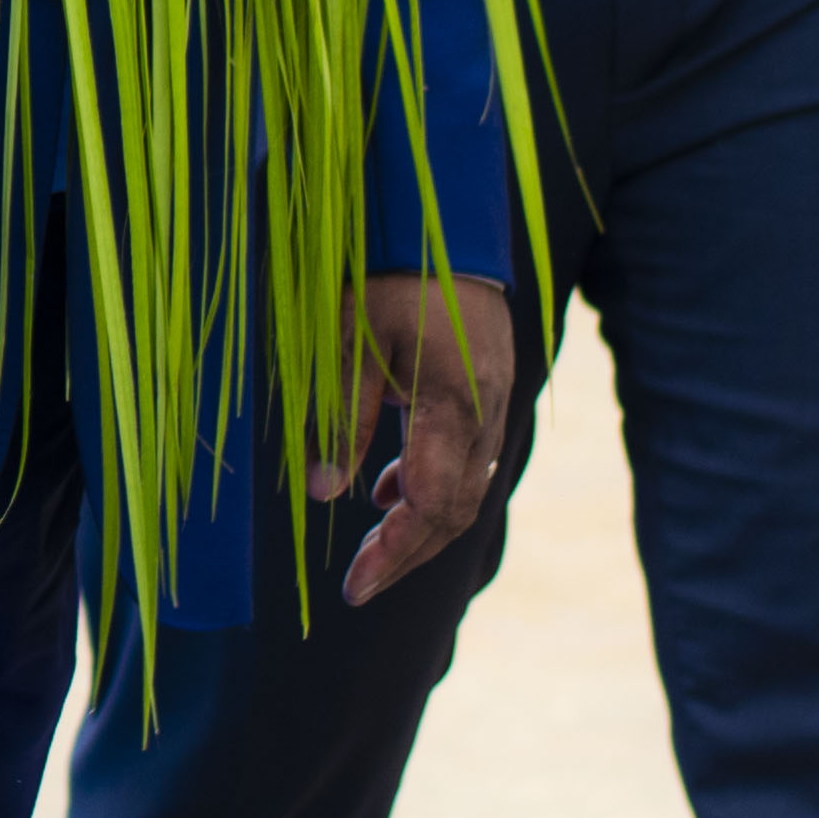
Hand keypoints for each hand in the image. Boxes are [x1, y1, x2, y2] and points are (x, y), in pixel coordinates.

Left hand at [325, 272, 518, 605]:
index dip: (394, 552)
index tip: (355, 586)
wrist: (445, 231)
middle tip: (358, 586)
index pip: (429, 505)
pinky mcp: (491, 399)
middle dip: (406, 555)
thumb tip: (322, 490)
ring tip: (369, 547)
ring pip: (464, 493)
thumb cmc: (390, 280)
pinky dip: (430, 488)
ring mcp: (496, 409)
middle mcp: (486, 416)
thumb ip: (340, 417)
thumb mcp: (348, 342)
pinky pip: (467, 463)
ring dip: (419, 526)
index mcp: (453, 406)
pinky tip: (386, 492)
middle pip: (454, 513)